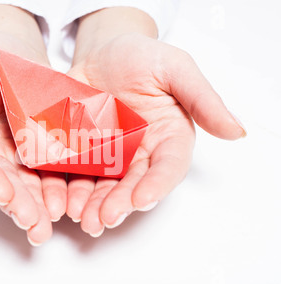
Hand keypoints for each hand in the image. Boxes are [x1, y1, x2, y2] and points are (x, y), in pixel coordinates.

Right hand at [0, 6, 66, 245]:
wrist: (20, 54)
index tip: (1, 194)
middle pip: (1, 181)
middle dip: (16, 204)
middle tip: (33, 225)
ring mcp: (18, 154)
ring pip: (26, 184)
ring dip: (37, 206)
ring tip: (48, 226)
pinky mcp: (43, 151)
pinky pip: (50, 172)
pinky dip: (58, 190)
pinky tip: (68, 204)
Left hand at [66, 8, 245, 236]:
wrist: (102, 53)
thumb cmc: (142, 56)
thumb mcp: (174, 68)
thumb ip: (202, 99)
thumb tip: (236, 131)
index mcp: (167, 138)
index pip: (167, 167)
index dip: (156, 185)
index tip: (142, 200)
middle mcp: (139, 153)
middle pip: (131, 184)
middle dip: (118, 203)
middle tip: (103, 219)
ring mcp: (108, 155)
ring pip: (101, 185)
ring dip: (90, 203)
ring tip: (80, 216)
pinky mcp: (81, 151)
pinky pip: (73, 172)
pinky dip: (66, 187)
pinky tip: (59, 199)